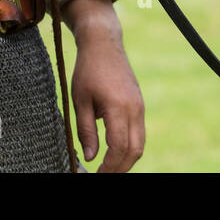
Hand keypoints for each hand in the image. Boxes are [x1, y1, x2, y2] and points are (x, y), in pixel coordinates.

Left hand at [65, 0, 144, 171]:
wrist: (104, 44)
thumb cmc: (88, 70)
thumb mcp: (80, 101)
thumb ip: (86, 131)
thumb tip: (91, 157)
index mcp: (118, 106)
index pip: (118, 147)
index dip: (108, 166)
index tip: (96, 174)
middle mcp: (134, 108)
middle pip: (134, 150)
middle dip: (120, 168)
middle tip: (102, 175)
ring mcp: (140, 106)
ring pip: (139, 143)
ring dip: (126, 159)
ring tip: (108, 167)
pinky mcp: (139, 105)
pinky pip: (139, 133)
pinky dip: (129, 146)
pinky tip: (113, 151)